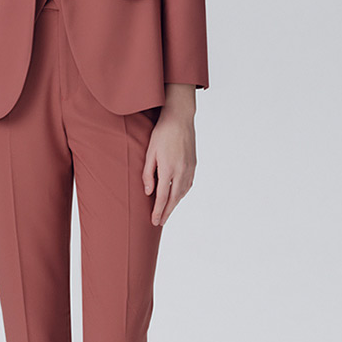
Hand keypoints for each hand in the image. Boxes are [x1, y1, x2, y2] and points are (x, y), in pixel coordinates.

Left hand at [142, 100, 196, 226]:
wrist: (180, 118)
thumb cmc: (162, 133)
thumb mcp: (150, 153)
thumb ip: (148, 174)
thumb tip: (149, 192)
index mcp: (169, 169)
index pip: (163, 196)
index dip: (158, 210)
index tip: (154, 221)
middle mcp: (181, 171)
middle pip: (174, 199)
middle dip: (167, 212)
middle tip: (160, 222)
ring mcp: (189, 168)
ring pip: (183, 192)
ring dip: (175, 204)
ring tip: (167, 212)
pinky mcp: (194, 164)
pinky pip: (188, 184)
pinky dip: (182, 193)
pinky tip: (177, 196)